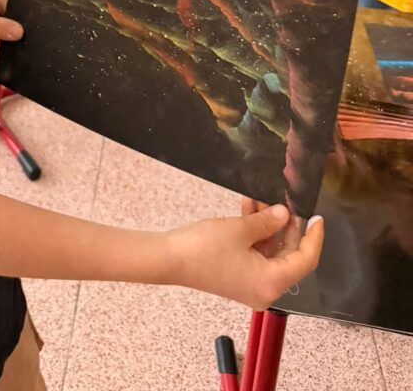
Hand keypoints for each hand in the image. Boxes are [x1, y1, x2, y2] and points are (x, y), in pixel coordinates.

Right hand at [164, 203, 323, 310]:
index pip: (305, 260)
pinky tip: (249, 208)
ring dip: (267, 225)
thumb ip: (268, 221)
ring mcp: (250, 284)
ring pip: (270, 252)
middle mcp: (265, 289)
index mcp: (271, 283)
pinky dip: (255, 233)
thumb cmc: (203, 248)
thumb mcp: (241, 229)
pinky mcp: (238, 276)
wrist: (169, 259)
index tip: (317, 217)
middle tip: (284, 201)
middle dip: (286, 226)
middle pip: (288, 256)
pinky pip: (255, 254)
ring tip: (261, 198)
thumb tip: (285, 214)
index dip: (313, 237)